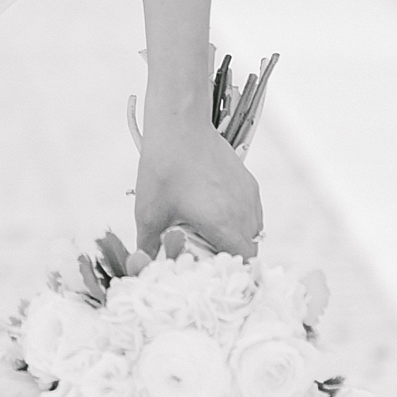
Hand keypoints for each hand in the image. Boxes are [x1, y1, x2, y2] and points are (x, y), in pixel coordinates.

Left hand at [132, 99, 262, 260]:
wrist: (179, 125)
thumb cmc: (164, 167)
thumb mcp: (149, 212)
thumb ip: (148, 245)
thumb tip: (143, 266)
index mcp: (224, 224)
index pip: (244, 262)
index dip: (231, 271)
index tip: (212, 270)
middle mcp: (244, 212)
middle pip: (250, 248)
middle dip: (230, 255)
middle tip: (205, 253)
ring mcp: (249, 196)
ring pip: (253, 229)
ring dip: (236, 236)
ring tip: (209, 231)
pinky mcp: (248, 181)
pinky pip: (251, 210)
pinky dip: (238, 217)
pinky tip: (213, 209)